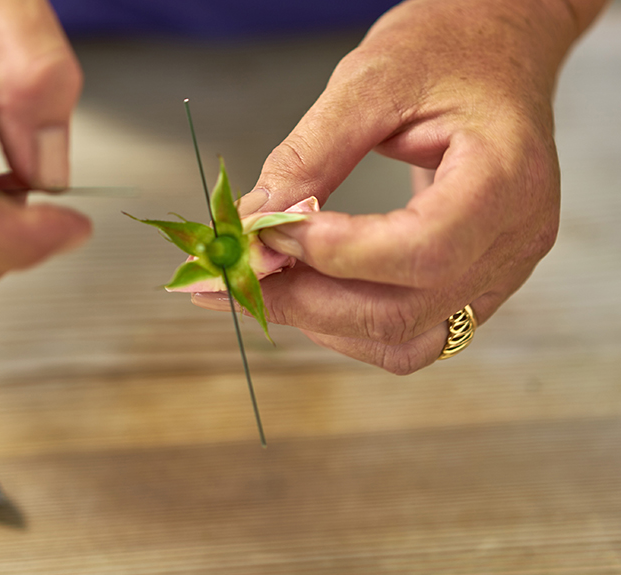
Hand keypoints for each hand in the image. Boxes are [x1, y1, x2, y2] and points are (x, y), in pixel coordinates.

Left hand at [194, 0, 606, 373]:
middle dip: (308, 301)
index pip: (424, 248)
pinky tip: (310, 291)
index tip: (268, 231)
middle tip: (244, 273)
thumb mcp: (370, 82)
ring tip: (270, 280)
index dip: (335, 253)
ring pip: (404, 340)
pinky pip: (411, 334)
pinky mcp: (475, 285)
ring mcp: (500, 271)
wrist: (496, 53)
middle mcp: (514, 239)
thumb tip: (252, 221)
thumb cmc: (446, 51)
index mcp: (507, 178)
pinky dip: (350, 326)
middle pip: (405, 312)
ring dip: (323, 322)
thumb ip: (311, 155)